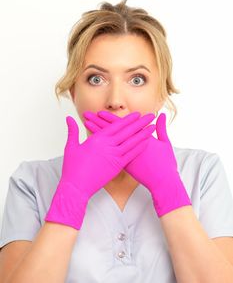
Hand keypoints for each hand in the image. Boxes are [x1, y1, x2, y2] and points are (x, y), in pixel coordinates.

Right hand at [45, 112, 155, 229]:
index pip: (116, 126)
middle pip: (127, 131)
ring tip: (152, 127)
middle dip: (140, 123)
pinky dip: (139, 148)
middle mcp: (108, 146)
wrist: (76, 187)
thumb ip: (72, 131)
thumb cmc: (72, 168)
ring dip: (143, 134)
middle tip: (150, 116)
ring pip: (132, 142)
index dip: (128, 119)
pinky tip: (146, 143)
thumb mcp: (71, 147)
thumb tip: (68, 118)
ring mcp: (114, 156)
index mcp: (97, 139)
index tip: (137, 114)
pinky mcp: (117, 166)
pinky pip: (131, 155)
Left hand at [83, 110, 191, 217]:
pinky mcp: (123, 166)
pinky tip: (92, 145)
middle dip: (97, 122)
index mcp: (138, 138)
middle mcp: (129, 146)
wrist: (163, 182)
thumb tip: (161, 116)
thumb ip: (162, 129)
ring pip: (106, 143)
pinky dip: (100, 150)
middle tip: (87, 115)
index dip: (109, 118)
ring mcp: (125, 157)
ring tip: (86, 126)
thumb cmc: (166, 163)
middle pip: (109, 132)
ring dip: (96, 134)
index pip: (120, 125)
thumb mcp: (165, 143)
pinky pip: (108, 156)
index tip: (99, 112)